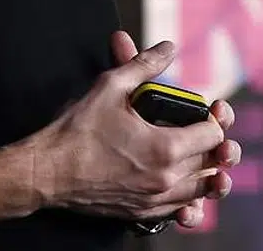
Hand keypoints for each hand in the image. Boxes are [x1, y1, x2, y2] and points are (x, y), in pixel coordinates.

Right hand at [29, 32, 239, 223]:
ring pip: (201, 190)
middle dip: (215, 143)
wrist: (47, 172)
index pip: (213, 134)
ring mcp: (155, 201)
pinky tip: (182, 181)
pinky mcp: (142, 213)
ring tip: (203, 156)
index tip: (206, 110)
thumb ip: (144, 64)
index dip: (214, 118)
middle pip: (212, 162)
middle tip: (207, 128)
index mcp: (165, 148)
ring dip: (206, 171)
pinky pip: (180, 209)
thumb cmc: (76, 132)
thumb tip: (167, 48)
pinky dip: (188, 195)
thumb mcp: (111, 87)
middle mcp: (166, 179)